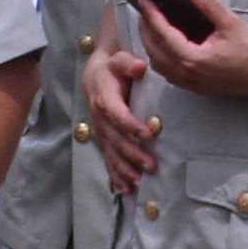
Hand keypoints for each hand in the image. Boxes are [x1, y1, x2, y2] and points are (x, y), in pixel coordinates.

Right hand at [84, 46, 163, 193]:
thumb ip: (128, 63)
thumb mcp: (119, 59)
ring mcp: (101, 131)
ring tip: (138, 183)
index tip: (149, 134)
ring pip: (111, 153)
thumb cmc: (113, 66)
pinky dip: (116, 175)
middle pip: (115, 139)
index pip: (117, 114)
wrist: (96, 74)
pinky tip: (125, 190)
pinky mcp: (103, 140)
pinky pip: (108, 159)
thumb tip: (140, 67)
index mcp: (104, 98)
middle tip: (151, 166)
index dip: (131, 125)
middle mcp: (100, 118)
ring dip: (124, 169)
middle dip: (132, 154)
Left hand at [126, 0, 247, 99]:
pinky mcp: (193, 86)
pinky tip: (164, 45)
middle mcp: (186, 73)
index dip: (151, 15)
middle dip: (146, 28)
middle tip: (144, 10)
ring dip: (150, 44)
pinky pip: (167, 72)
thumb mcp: (231, 23)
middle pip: (154, 49)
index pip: (163, 33)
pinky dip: (160, 57)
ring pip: (158, 63)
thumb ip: (209, 5)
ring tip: (151, 26)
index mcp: (193, 58)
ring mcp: (188, 82)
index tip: (144, 1)